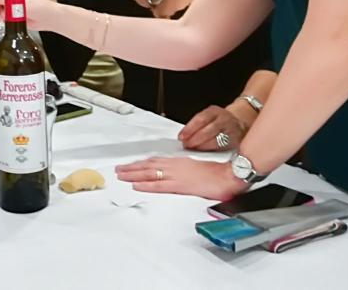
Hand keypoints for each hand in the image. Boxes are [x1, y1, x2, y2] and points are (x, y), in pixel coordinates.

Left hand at [115, 156, 247, 199]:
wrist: (228, 176)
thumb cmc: (217, 174)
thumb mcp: (197, 170)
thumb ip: (185, 172)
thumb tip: (179, 176)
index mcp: (179, 163)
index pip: (155, 161)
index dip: (141, 164)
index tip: (130, 165)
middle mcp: (175, 166)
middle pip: (148, 166)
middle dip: (132, 168)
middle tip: (119, 170)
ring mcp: (176, 175)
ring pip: (150, 173)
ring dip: (134, 174)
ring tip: (122, 175)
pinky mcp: (180, 185)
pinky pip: (159, 185)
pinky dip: (146, 185)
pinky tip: (137, 186)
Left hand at [178, 105, 245, 150]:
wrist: (239, 124)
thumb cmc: (218, 122)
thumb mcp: (208, 117)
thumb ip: (197, 125)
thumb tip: (183, 137)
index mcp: (215, 111)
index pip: (200, 119)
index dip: (189, 129)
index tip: (181, 137)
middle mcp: (225, 120)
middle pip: (207, 131)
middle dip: (194, 140)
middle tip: (186, 146)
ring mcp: (232, 131)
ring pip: (215, 142)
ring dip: (202, 148)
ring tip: (194, 150)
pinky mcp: (236, 142)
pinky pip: (223, 149)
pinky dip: (212, 152)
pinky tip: (205, 154)